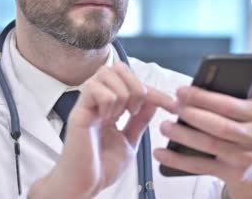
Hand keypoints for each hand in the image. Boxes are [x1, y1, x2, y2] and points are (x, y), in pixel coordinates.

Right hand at [29, 62, 175, 198]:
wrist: (85, 184)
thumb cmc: (101, 167)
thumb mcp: (129, 140)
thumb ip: (140, 120)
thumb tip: (153, 101)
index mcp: (110, 106)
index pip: (132, 83)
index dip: (155, 91)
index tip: (172, 105)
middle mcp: (97, 100)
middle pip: (117, 68)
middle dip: (135, 85)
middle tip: (135, 111)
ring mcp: (87, 104)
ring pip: (107, 73)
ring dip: (122, 94)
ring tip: (119, 116)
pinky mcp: (79, 111)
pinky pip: (95, 88)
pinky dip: (108, 101)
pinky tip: (107, 118)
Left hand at [154, 54, 251, 198]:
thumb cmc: (249, 128)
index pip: (229, 105)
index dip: (204, 98)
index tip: (181, 91)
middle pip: (219, 126)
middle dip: (192, 115)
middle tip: (172, 106)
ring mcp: (242, 158)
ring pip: (209, 145)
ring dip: (183, 136)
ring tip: (164, 126)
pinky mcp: (230, 174)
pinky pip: (200, 166)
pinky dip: (178, 160)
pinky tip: (161, 152)